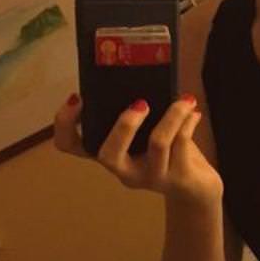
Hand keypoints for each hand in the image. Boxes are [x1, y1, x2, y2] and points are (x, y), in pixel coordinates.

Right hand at [53, 94, 222, 206]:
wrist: (195, 188)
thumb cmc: (167, 152)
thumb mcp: (146, 132)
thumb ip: (136, 113)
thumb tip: (138, 71)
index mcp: (109, 152)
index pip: (70, 145)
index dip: (64, 123)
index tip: (77, 97)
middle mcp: (124, 170)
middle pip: (108, 155)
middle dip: (124, 125)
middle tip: (141, 103)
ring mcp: (150, 177)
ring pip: (157, 144)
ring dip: (172, 116)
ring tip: (185, 100)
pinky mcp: (177, 180)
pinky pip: (182, 144)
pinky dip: (188, 122)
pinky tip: (193, 113)